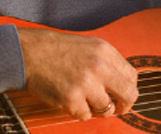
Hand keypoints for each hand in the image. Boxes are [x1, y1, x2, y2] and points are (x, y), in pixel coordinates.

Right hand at [18, 28, 138, 120]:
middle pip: (129, 94)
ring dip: (98, 109)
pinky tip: (71, 101)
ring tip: (86, 102)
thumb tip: (121, 83)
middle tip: (117, 109)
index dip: (128, 88)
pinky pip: (85, 115)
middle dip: (125, 106)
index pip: (132, 75)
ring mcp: (86, 83)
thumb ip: (106, 62)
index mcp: (105, 51)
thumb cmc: (54, 50)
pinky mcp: (72, 99)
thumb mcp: (88, 46)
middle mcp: (99, 66)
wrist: (28, 52)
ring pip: (107, 109)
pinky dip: (79, 112)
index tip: (122, 95)